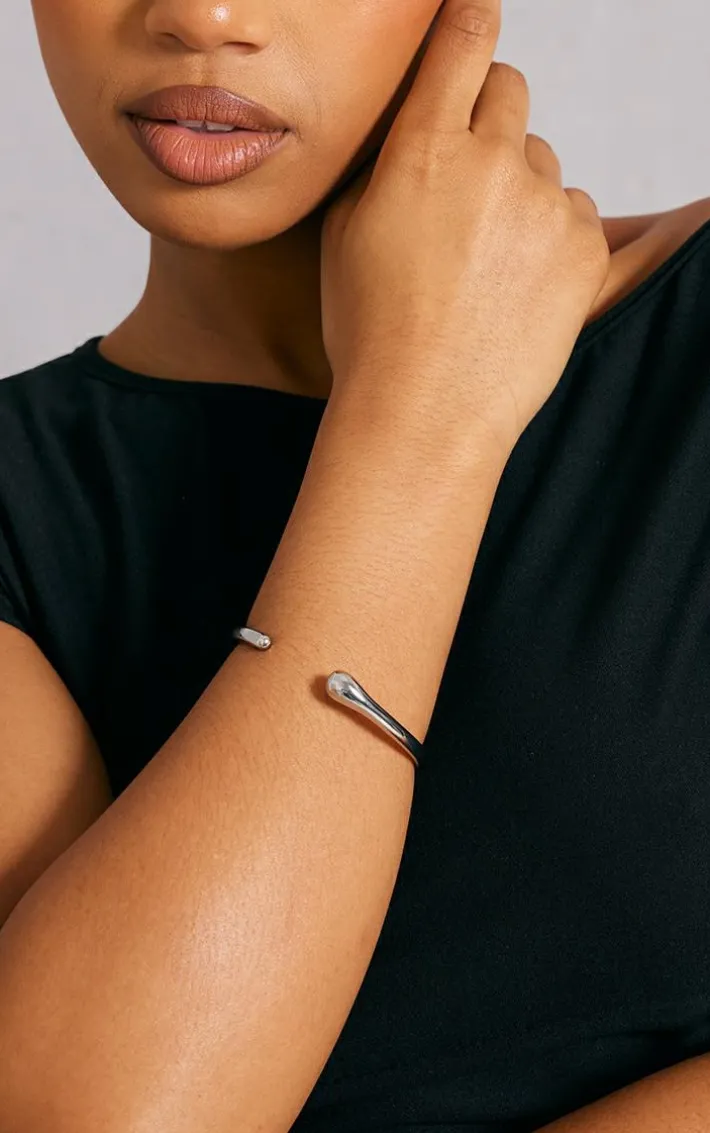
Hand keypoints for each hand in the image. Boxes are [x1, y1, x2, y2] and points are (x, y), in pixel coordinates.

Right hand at [320, 0, 610, 460]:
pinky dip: (548, 236)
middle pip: (510, 92)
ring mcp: (545, 206)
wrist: (424, 412)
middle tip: (466, 175)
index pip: (463, 45)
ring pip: (541, 163)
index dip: (469, 22)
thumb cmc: (371, 331)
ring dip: (517, 189)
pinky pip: (572, 214)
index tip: (474, 16)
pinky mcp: (584, 249)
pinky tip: (512, 285)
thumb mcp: (345, 233)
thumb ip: (384, 165)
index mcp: (424, 149)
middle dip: (488, 117)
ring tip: (483, 260)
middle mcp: (493, 162)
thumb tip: (414, 136)